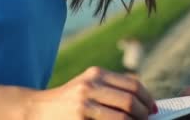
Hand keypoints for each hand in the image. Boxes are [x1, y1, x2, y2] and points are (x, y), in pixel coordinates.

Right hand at [26, 66, 157, 118]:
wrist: (36, 110)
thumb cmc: (67, 102)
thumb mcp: (87, 87)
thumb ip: (111, 90)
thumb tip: (143, 104)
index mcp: (96, 74)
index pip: (133, 84)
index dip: (148, 98)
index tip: (154, 109)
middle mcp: (91, 85)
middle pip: (130, 101)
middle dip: (143, 115)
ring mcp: (85, 103)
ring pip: (123, 117)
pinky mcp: (80, 118)